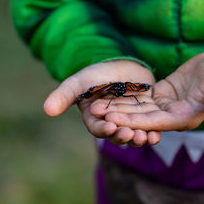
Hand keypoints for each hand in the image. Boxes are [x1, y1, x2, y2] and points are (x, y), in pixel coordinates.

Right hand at [43, 60, 160, 145]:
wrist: (122, 64)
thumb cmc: (97, 74)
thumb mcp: (79, 81)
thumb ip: (64, 95)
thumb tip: (47, 110)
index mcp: (94, 118)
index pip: (98, 128)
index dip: (104, 129)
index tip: (111, 128)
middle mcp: (111, 124)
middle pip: (117, 135)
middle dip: (124, 137)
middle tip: (133, 136)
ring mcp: (129, 122)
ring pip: (133, 135)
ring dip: (139, 139)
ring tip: (147, 138)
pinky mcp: (145, 118)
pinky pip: (148, 128)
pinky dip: (152, 133)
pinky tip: (157, 135)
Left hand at [91, 50, 203, 132]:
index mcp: (185, 118)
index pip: (155, 122)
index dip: (133, 121)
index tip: (112, 120)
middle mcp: (172, 116)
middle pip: (141, 118)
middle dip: (118, 116)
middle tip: (95, 114)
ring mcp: (165, 107)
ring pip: (137, 109)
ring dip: (117, 108)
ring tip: (95, 106)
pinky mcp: (161, 96)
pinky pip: (140, 99)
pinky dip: (125, 98)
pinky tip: (108, 96)